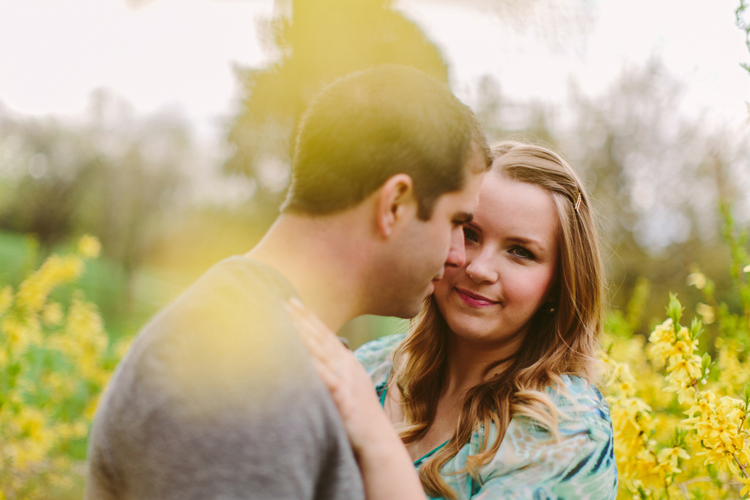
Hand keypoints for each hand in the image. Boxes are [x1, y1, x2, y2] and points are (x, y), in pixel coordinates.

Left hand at [286, 298, 390, 454]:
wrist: (377, 440)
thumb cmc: (360, 417)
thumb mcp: (349, 388)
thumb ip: (335, 373)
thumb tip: (316, 363)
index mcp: (349, 363)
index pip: (326, 334)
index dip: (309, 318)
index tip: (293, 303)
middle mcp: (348, 366)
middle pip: (321, 337)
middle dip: (303, 319)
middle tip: (285, 302)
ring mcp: (346, 379)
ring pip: (320, 351)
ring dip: (303, 335)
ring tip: (286, 321)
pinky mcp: (342, 396)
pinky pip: (322, 376)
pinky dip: (310, 364)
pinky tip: (297, 354)